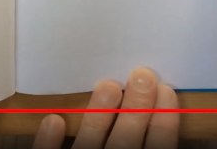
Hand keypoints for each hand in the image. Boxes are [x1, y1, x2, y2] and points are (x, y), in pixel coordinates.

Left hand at [33, 67, 177, 148]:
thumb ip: (149, 145)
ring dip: (99, 115)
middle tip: (142, 75)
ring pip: (89, 145)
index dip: (164, 122)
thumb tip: (158, 109)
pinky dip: (49, 143)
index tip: (167, 90)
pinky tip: (53, 119)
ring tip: (108, 85)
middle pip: (126, 142)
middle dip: (136, 108)